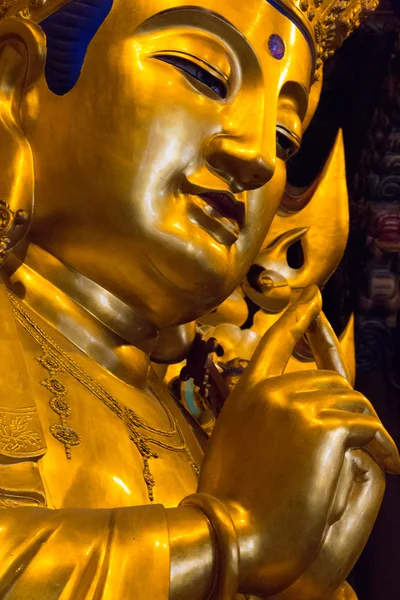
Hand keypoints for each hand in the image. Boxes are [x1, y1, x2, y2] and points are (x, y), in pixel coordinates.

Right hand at [198, 286, 398, 596]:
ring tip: (380, 455)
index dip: (298, 317)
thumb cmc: (234, 500)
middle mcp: (271, 390)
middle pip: (330, 379)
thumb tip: (298, 406)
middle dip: (350, 408)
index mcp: (248, 392)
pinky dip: (385, 445)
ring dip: (370, 430)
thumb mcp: (236, 444)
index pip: (276, 341)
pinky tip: (389, 463)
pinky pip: (369, 426)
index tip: (313, 295)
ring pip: (354, 400)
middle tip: (364, 439)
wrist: (235, 534)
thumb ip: (261, 415)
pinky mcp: (321, 428)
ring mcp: (295, 406)